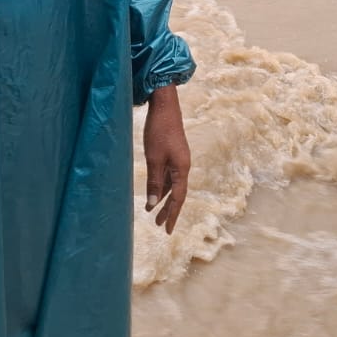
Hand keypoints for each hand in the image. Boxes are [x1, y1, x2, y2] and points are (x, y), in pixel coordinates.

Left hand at [144, 85, 189, 234]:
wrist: (165, 106)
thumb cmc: (159, 131)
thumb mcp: (154, 158)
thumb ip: (154, 181)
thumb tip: (153, 203)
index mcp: (182, 168)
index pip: (178, 198)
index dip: (172, 214)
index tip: (167, 229)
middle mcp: (183, 166)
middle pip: (177, 193)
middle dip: (168, 210)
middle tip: (160, 226)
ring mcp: (178, 159)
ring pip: (172, 184)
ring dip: (163, 198)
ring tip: (153, 212)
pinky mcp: (173, 153)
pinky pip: (168, 175)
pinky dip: (161, 185)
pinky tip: (155, 191)